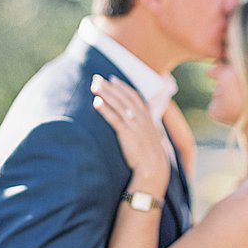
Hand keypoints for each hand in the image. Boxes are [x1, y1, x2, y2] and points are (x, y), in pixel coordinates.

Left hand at [90, 75, 169, 191]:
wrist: (154, 169)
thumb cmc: (151, 156)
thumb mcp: (153, 137)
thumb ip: (149, 127)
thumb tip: (149, 123)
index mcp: (148, 118)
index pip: (134, 96)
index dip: (123, 87)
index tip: (112, 79)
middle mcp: (142, 118)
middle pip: (123, 97)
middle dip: (110, 86)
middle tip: (97, 78)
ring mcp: (134, 125)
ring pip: (118, 105)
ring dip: (105, 93)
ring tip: (94, 85)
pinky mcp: (127, 134)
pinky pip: (114, 119)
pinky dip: (105, 109)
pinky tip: (96, 102)